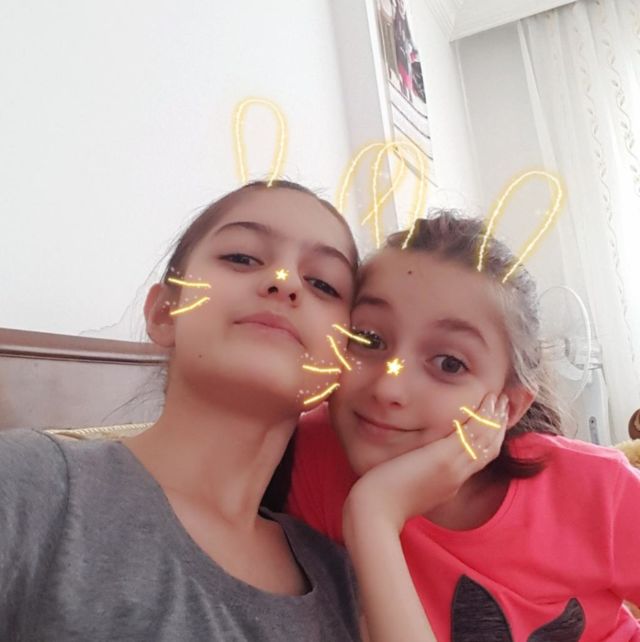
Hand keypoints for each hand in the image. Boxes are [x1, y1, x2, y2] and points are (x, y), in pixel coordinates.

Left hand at [344, 393, 508, 534]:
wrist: (375, 511)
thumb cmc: (382, 500)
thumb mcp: (407, 487)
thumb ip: (416, 476)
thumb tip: (413, 466)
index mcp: (449, 485)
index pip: (477, 460)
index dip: (488, 441)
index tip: (493, 424)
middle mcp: (456, 477)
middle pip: (488, 450)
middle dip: (498, 427)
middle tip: (504, 407)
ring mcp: (453, 468)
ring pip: (485, 441)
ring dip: (495, 418)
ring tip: (500, 400)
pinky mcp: (443, 458)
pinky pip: (472, 434)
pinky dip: (484, 417)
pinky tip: (487, 402)